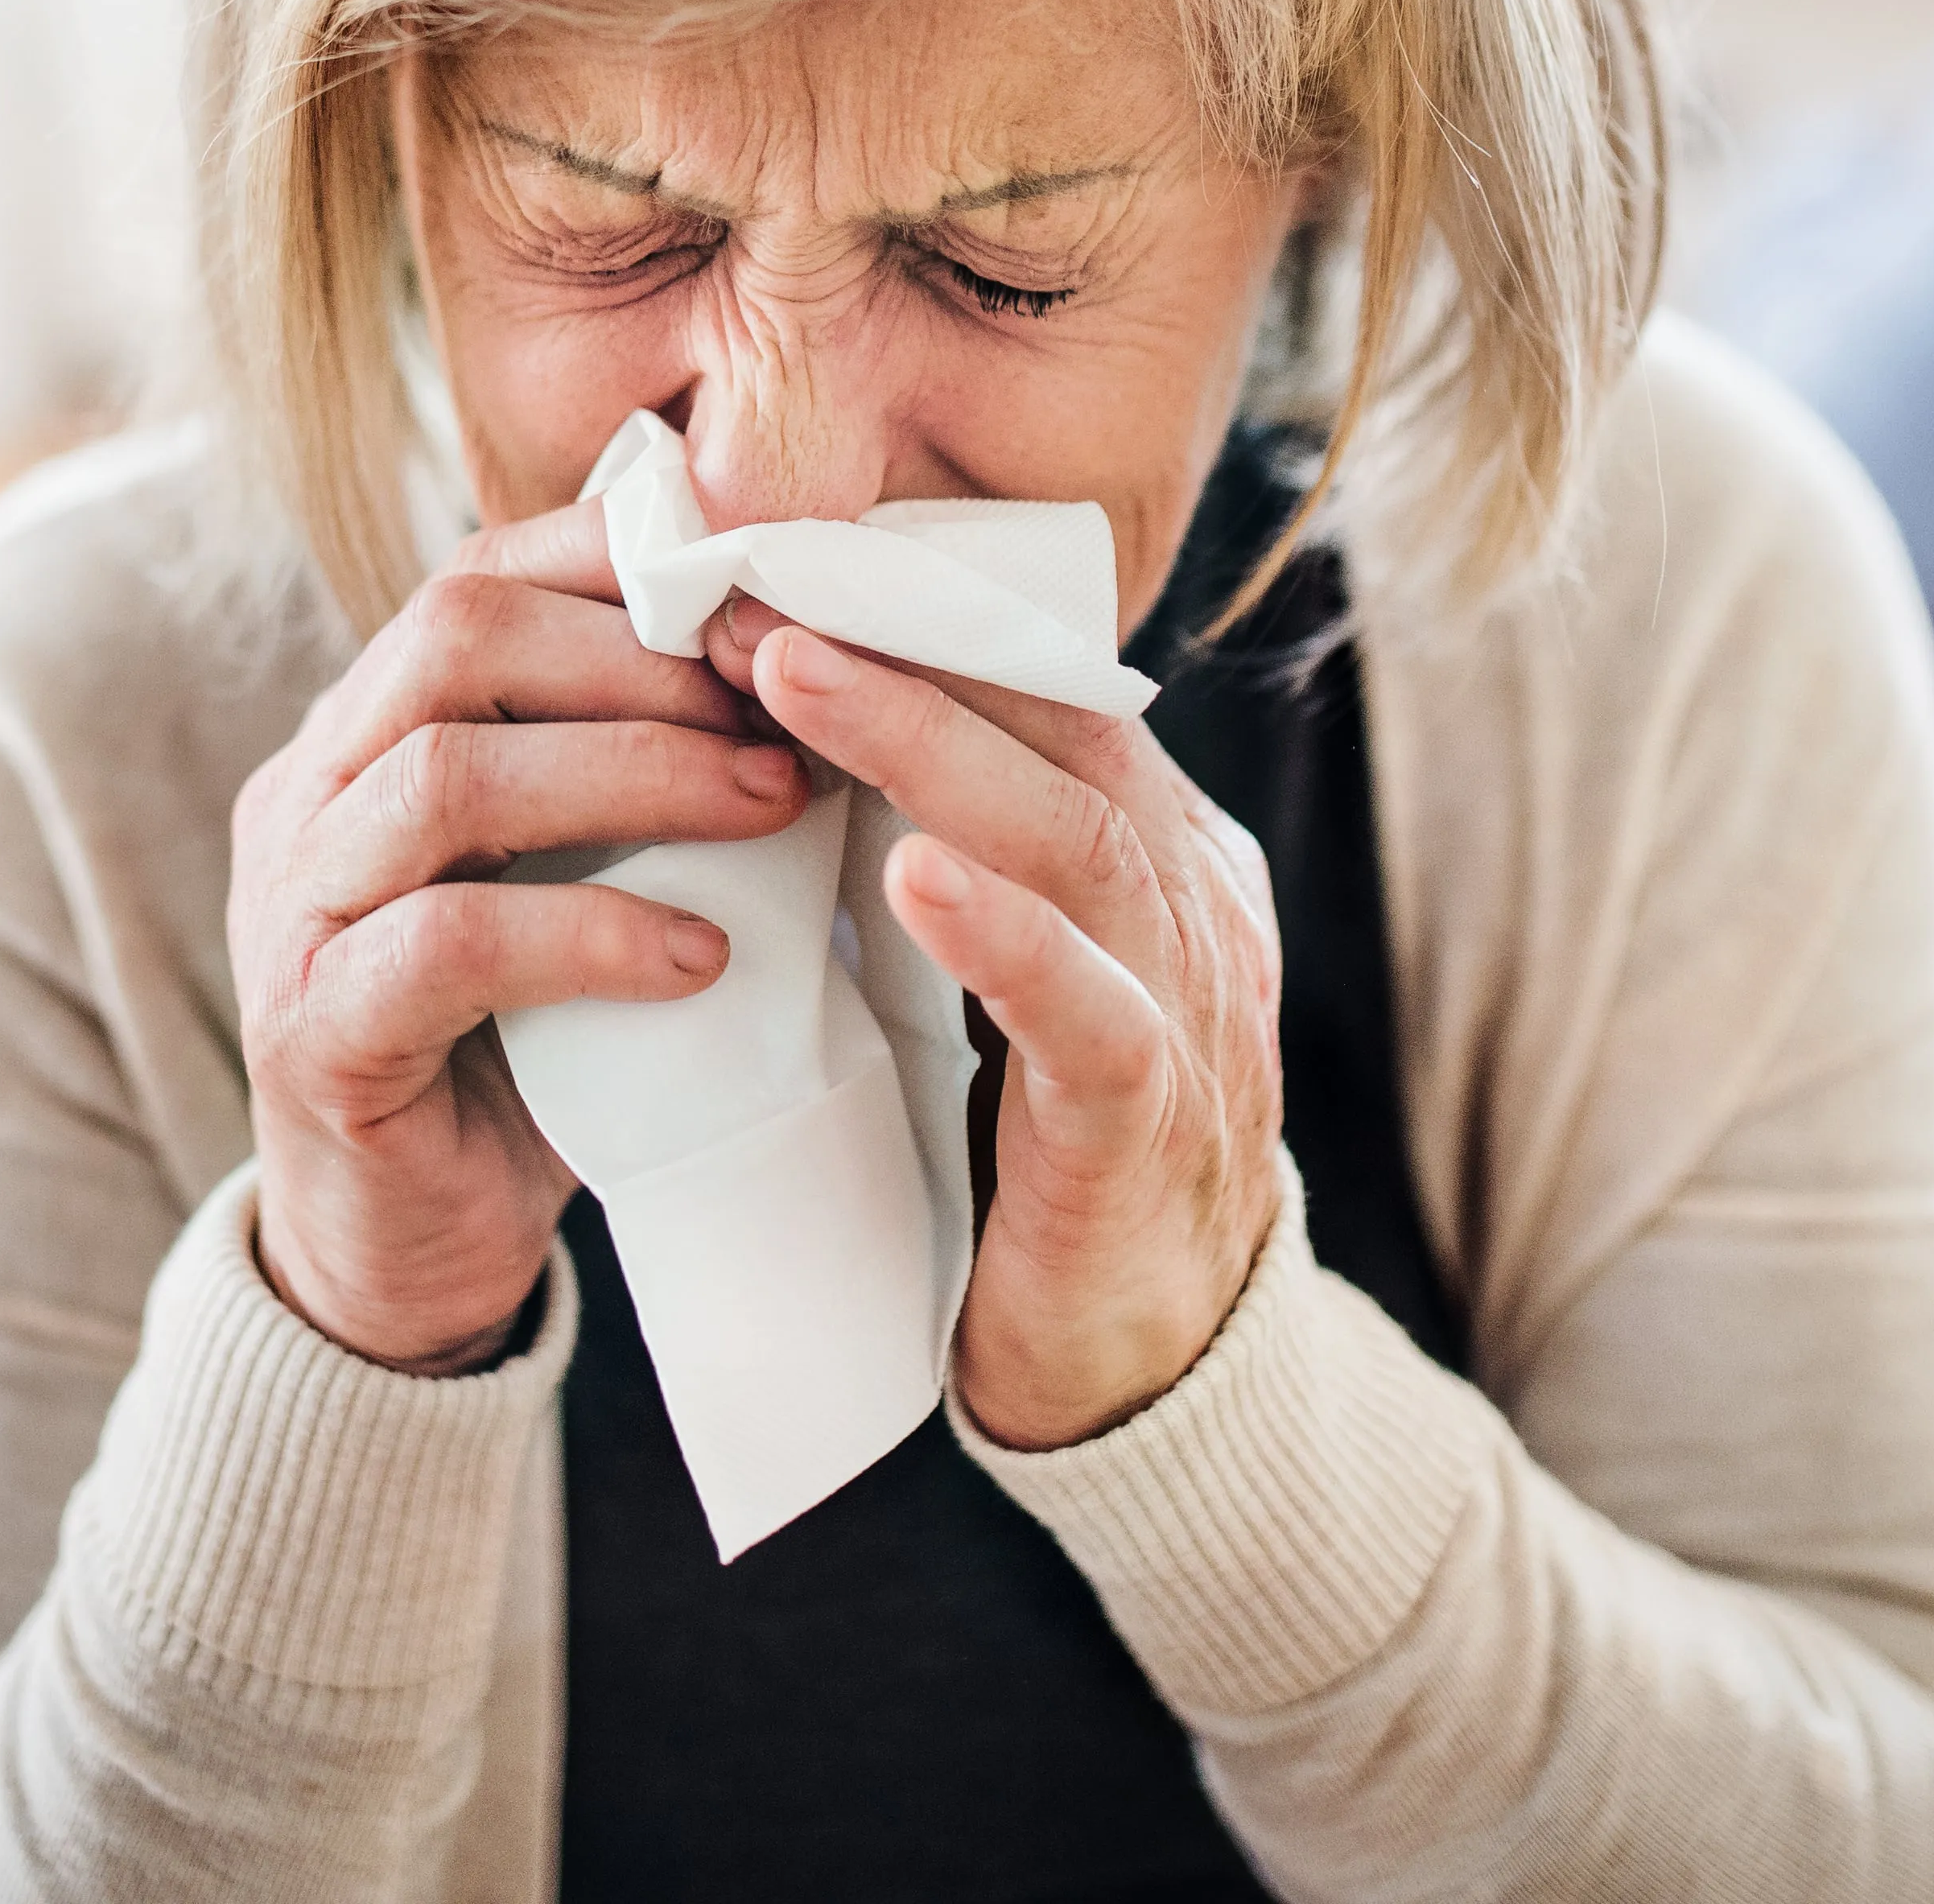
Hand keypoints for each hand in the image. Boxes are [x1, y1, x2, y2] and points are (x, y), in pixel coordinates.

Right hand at [232, 507, 798, 1373]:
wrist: (405, 1263)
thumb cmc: (519, 1056)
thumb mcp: (577, 884)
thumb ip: (637, 783)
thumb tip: (817, 675)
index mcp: (360, 735)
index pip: (478, 576)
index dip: (625, 565)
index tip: (772, 599)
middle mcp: (304, 796)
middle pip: (455, 635)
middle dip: (644, 656)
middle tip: (790, 703)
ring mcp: (288, 912)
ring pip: (450, 774)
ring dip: (638, 773)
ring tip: (775, 805)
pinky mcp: (313, 1033)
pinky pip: (451, 941)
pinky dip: (593, 930)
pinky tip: (702, 954)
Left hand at [711, 604, 1282, 1448]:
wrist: (1144, 1371)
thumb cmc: (1037, 1155)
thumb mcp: (999, 973)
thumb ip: (948, 857)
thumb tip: (797, 728)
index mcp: (1153, 851)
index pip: (1036, 685)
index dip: (903, 615)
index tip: (762, 561)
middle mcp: (1188, 900)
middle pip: (1054, 723)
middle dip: (895, 643)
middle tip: (744, 579)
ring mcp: (1189, 1006)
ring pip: (1073, 832)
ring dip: (926, 742)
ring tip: (789, 674)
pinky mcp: (1150, 1126)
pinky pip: (1093, 1011)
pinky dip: (1005, 934)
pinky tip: (913, 876)